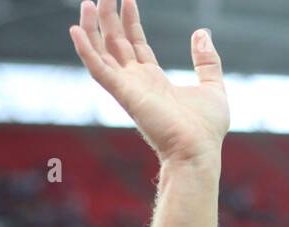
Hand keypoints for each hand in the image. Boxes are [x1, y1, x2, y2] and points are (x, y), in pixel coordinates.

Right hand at [69, 0, 228, 165]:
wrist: (198, 151)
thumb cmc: (206, 130)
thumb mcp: (213, 86)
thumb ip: (207, 60)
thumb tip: (201, 33)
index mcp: (154, 80)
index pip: (135, 44)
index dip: (130, 21)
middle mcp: (136, 82)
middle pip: (116, 42)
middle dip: (109, 17)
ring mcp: (128, 87)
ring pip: (102, 51)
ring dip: (93, 27)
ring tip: (89, 1)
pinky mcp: (123, 93)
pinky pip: (98, 69)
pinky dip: (86, 50)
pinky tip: (76, 29)